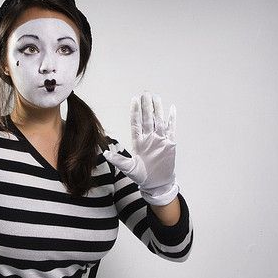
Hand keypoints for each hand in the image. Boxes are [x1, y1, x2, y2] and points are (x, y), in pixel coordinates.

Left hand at [103, 91, 178, 205]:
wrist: (156, 184)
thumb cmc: (141, 176)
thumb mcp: (128, 168)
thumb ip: (118, 160)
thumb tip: (105, 153)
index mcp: (138, 141)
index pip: (136, 123)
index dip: (135, 111)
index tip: (134, 100)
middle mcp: (149, 138)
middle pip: (147, 118)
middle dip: (146, 106)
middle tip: (146, 93)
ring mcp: (159, 140)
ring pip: (159, 121)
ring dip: (158, 109)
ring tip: (156, 97)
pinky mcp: (169, 144)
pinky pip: (171, 129)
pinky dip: (172, 119)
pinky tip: (172, 108)